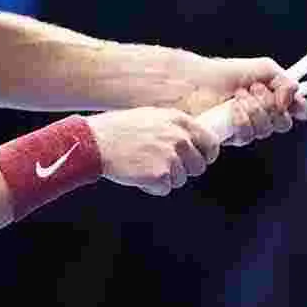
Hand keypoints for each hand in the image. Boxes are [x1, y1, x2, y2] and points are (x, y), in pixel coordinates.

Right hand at [85, 107, 220, 195]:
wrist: (96, 142)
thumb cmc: (117, 129)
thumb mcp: (151, 117)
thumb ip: (173, 128)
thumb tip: (190, 141)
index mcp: (179, 120)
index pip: (211, 142)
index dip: (205, 155)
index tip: (200, 159)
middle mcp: (179, 138)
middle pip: (198, 166)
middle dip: (183, 170)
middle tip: (162, 165)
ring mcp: (171, 157)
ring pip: (180, 180)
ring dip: (165, 178)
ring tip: (144, 165)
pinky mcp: (160, 175)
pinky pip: (164, 189)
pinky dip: (152, 186)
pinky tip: (138, 173)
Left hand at [175, 57, 306, 146]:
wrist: (194, 83)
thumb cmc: (220, 74)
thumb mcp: (260, 68)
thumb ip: (283, 79)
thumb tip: (295, 94)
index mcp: (269, 99)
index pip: (293, 110)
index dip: (296, 108)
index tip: (292, 100)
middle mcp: (259, 115)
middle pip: (282, 123)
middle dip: (270, 105)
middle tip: (256, 90)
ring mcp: (244, 128)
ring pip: (264, 130)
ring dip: (254, 110)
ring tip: (239, 96)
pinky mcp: (230, 138)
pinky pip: (246, 137)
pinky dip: (241, 120)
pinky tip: (232, 109)